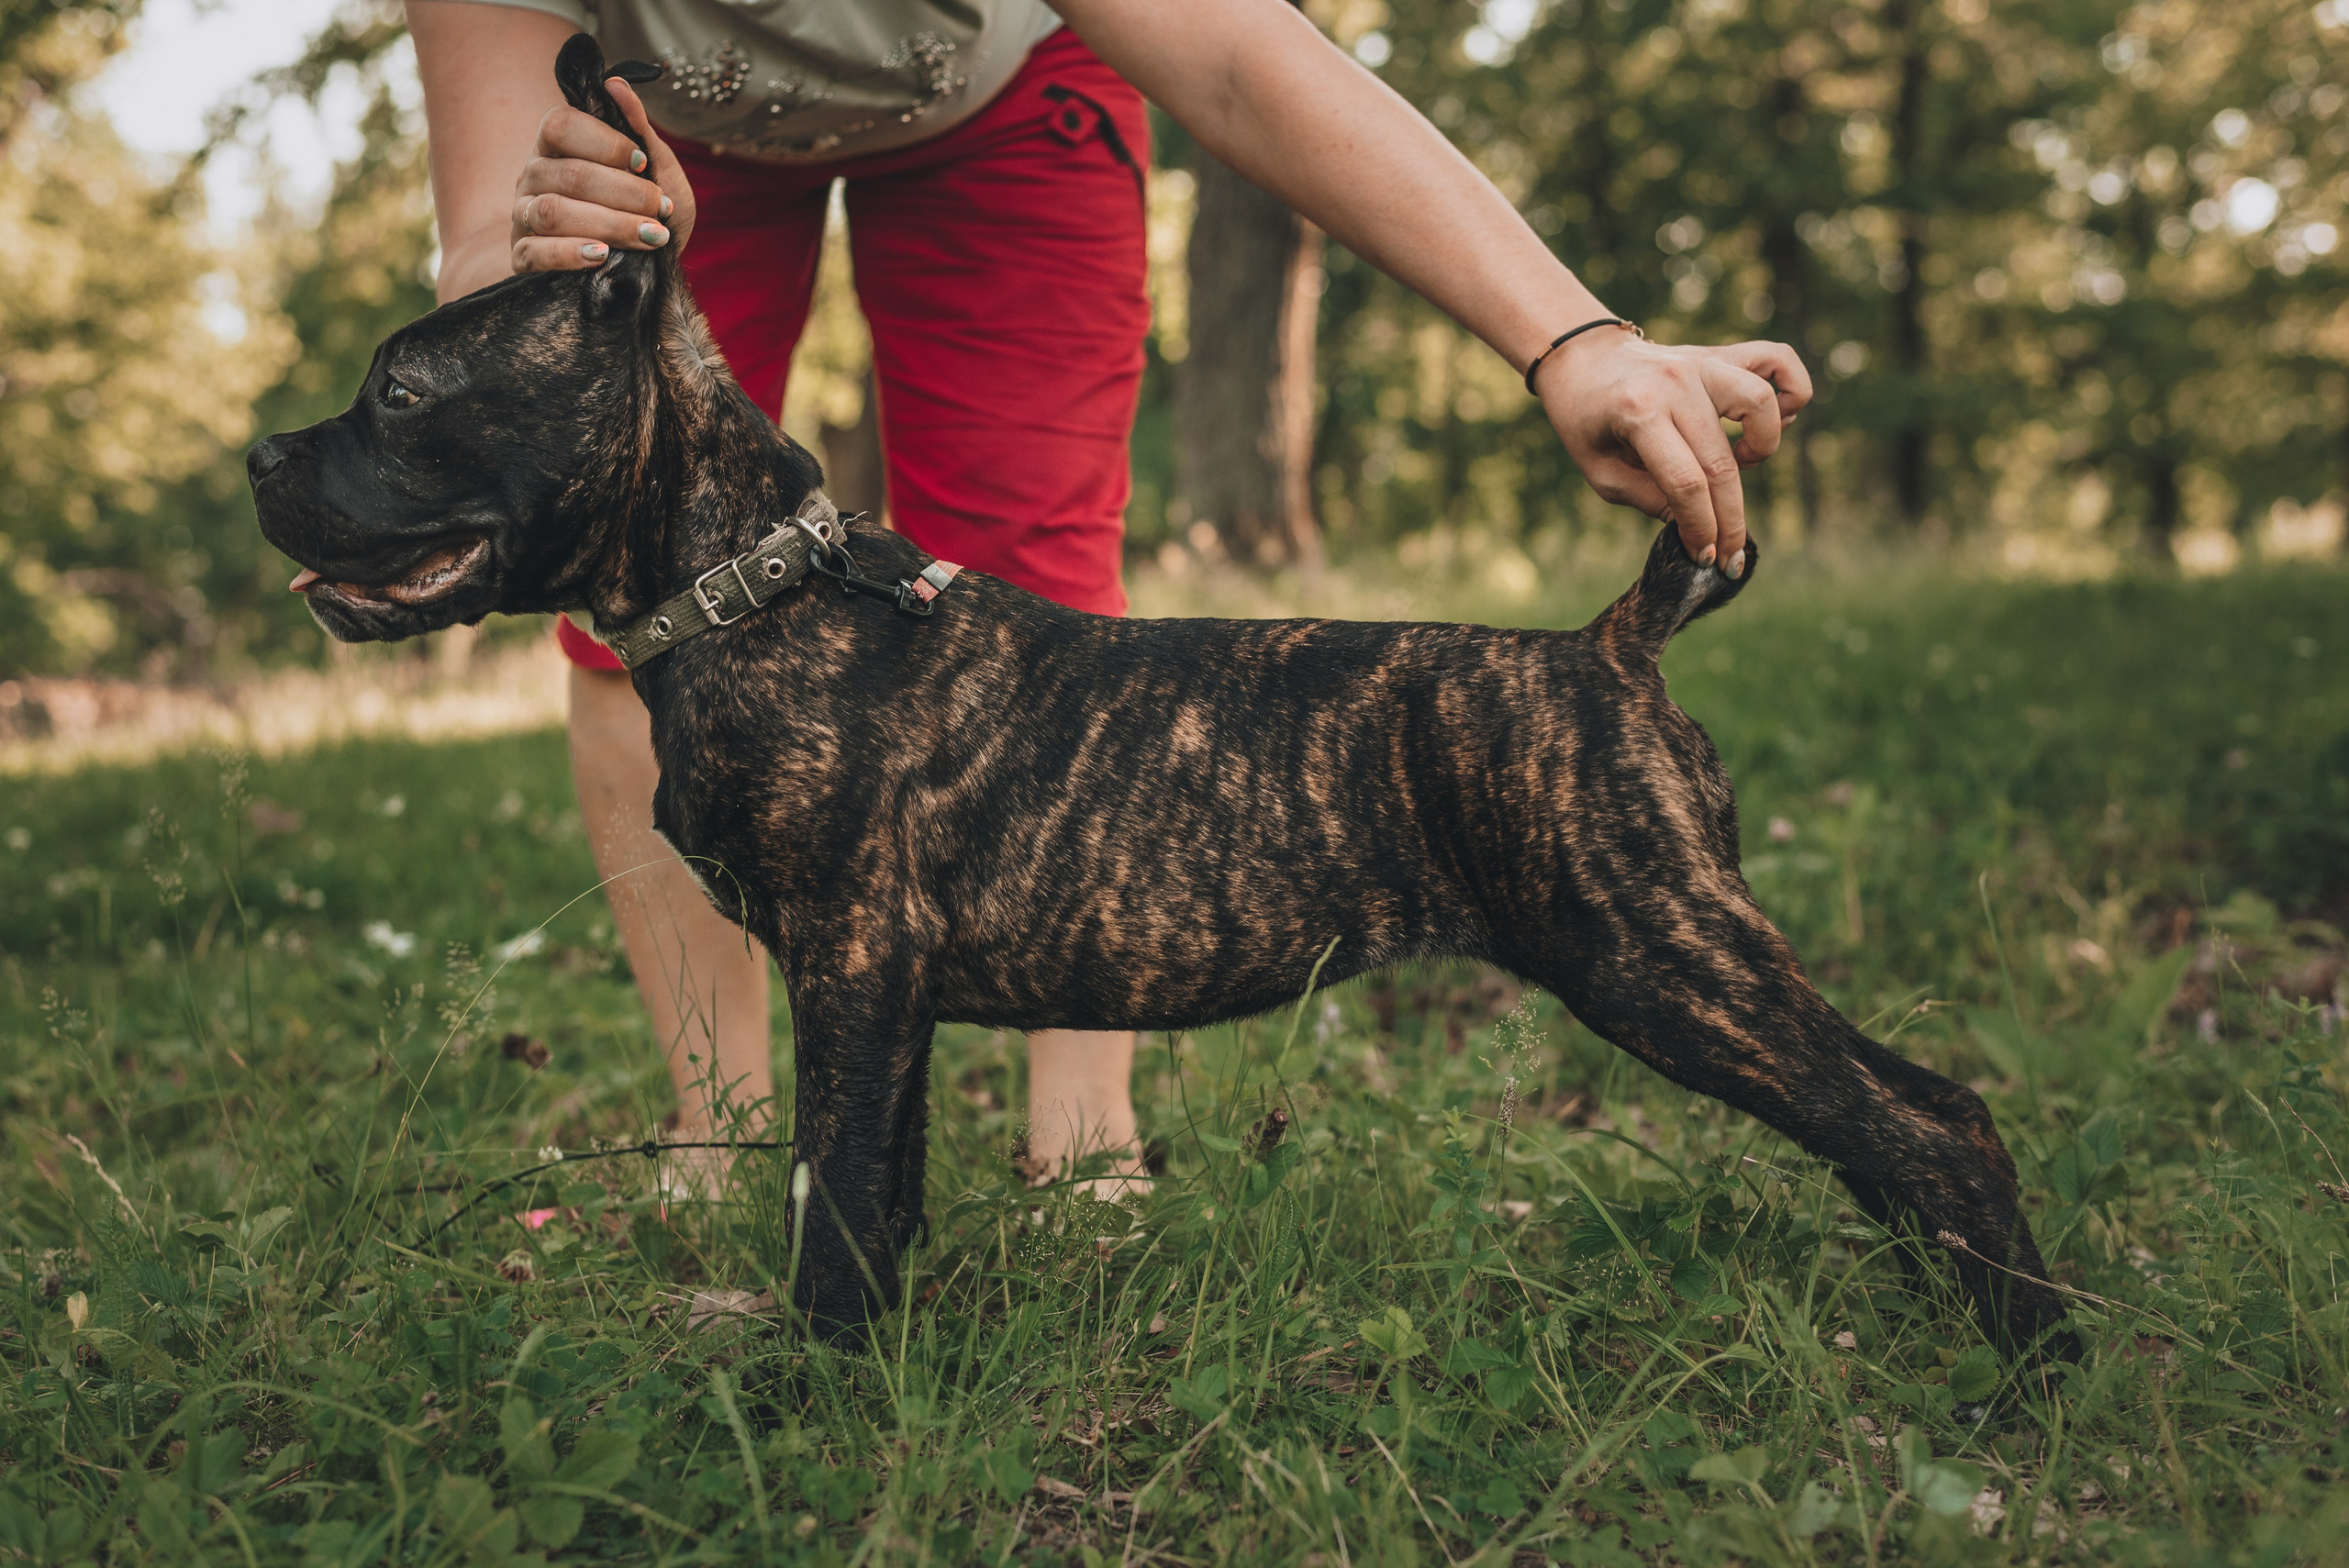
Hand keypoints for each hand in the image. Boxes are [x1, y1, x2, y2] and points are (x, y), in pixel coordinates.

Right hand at [510, 76, 696, 272]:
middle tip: (661, 209)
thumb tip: (616, 85)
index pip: (561, 125)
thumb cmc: (645, 212)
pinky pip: (536, 253)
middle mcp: (533, 175)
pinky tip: (602, 256)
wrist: (641, 270)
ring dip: (609, 225)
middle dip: (624, 193)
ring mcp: (523, 216)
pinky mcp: (523, 257)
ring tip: (650, 237)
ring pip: (553, 212)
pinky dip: (570, 254)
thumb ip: (638, 129)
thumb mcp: (657, 171)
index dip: (605, 143)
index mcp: (557, 145)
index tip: (642, 162)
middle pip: (569, 174)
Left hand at [1534, 329, 1811, 574]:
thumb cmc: (1587, 421)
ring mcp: (1702, 362)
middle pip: (1721, 462)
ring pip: (1761, 404)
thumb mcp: (1601, 472)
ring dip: (1762, 447)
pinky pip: (1779, 360)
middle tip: (1731, 556)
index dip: (1701, 528)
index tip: (1706, 558)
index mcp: (1637, 412)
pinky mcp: (1721, 354)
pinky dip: (1792, 391)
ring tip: (1741, 462)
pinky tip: (1777, 420)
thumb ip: (1649, 500)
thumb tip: (1700, 530)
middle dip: (1730, 520)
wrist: (1583, 358)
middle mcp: (1675, 383)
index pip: (1685, 484)